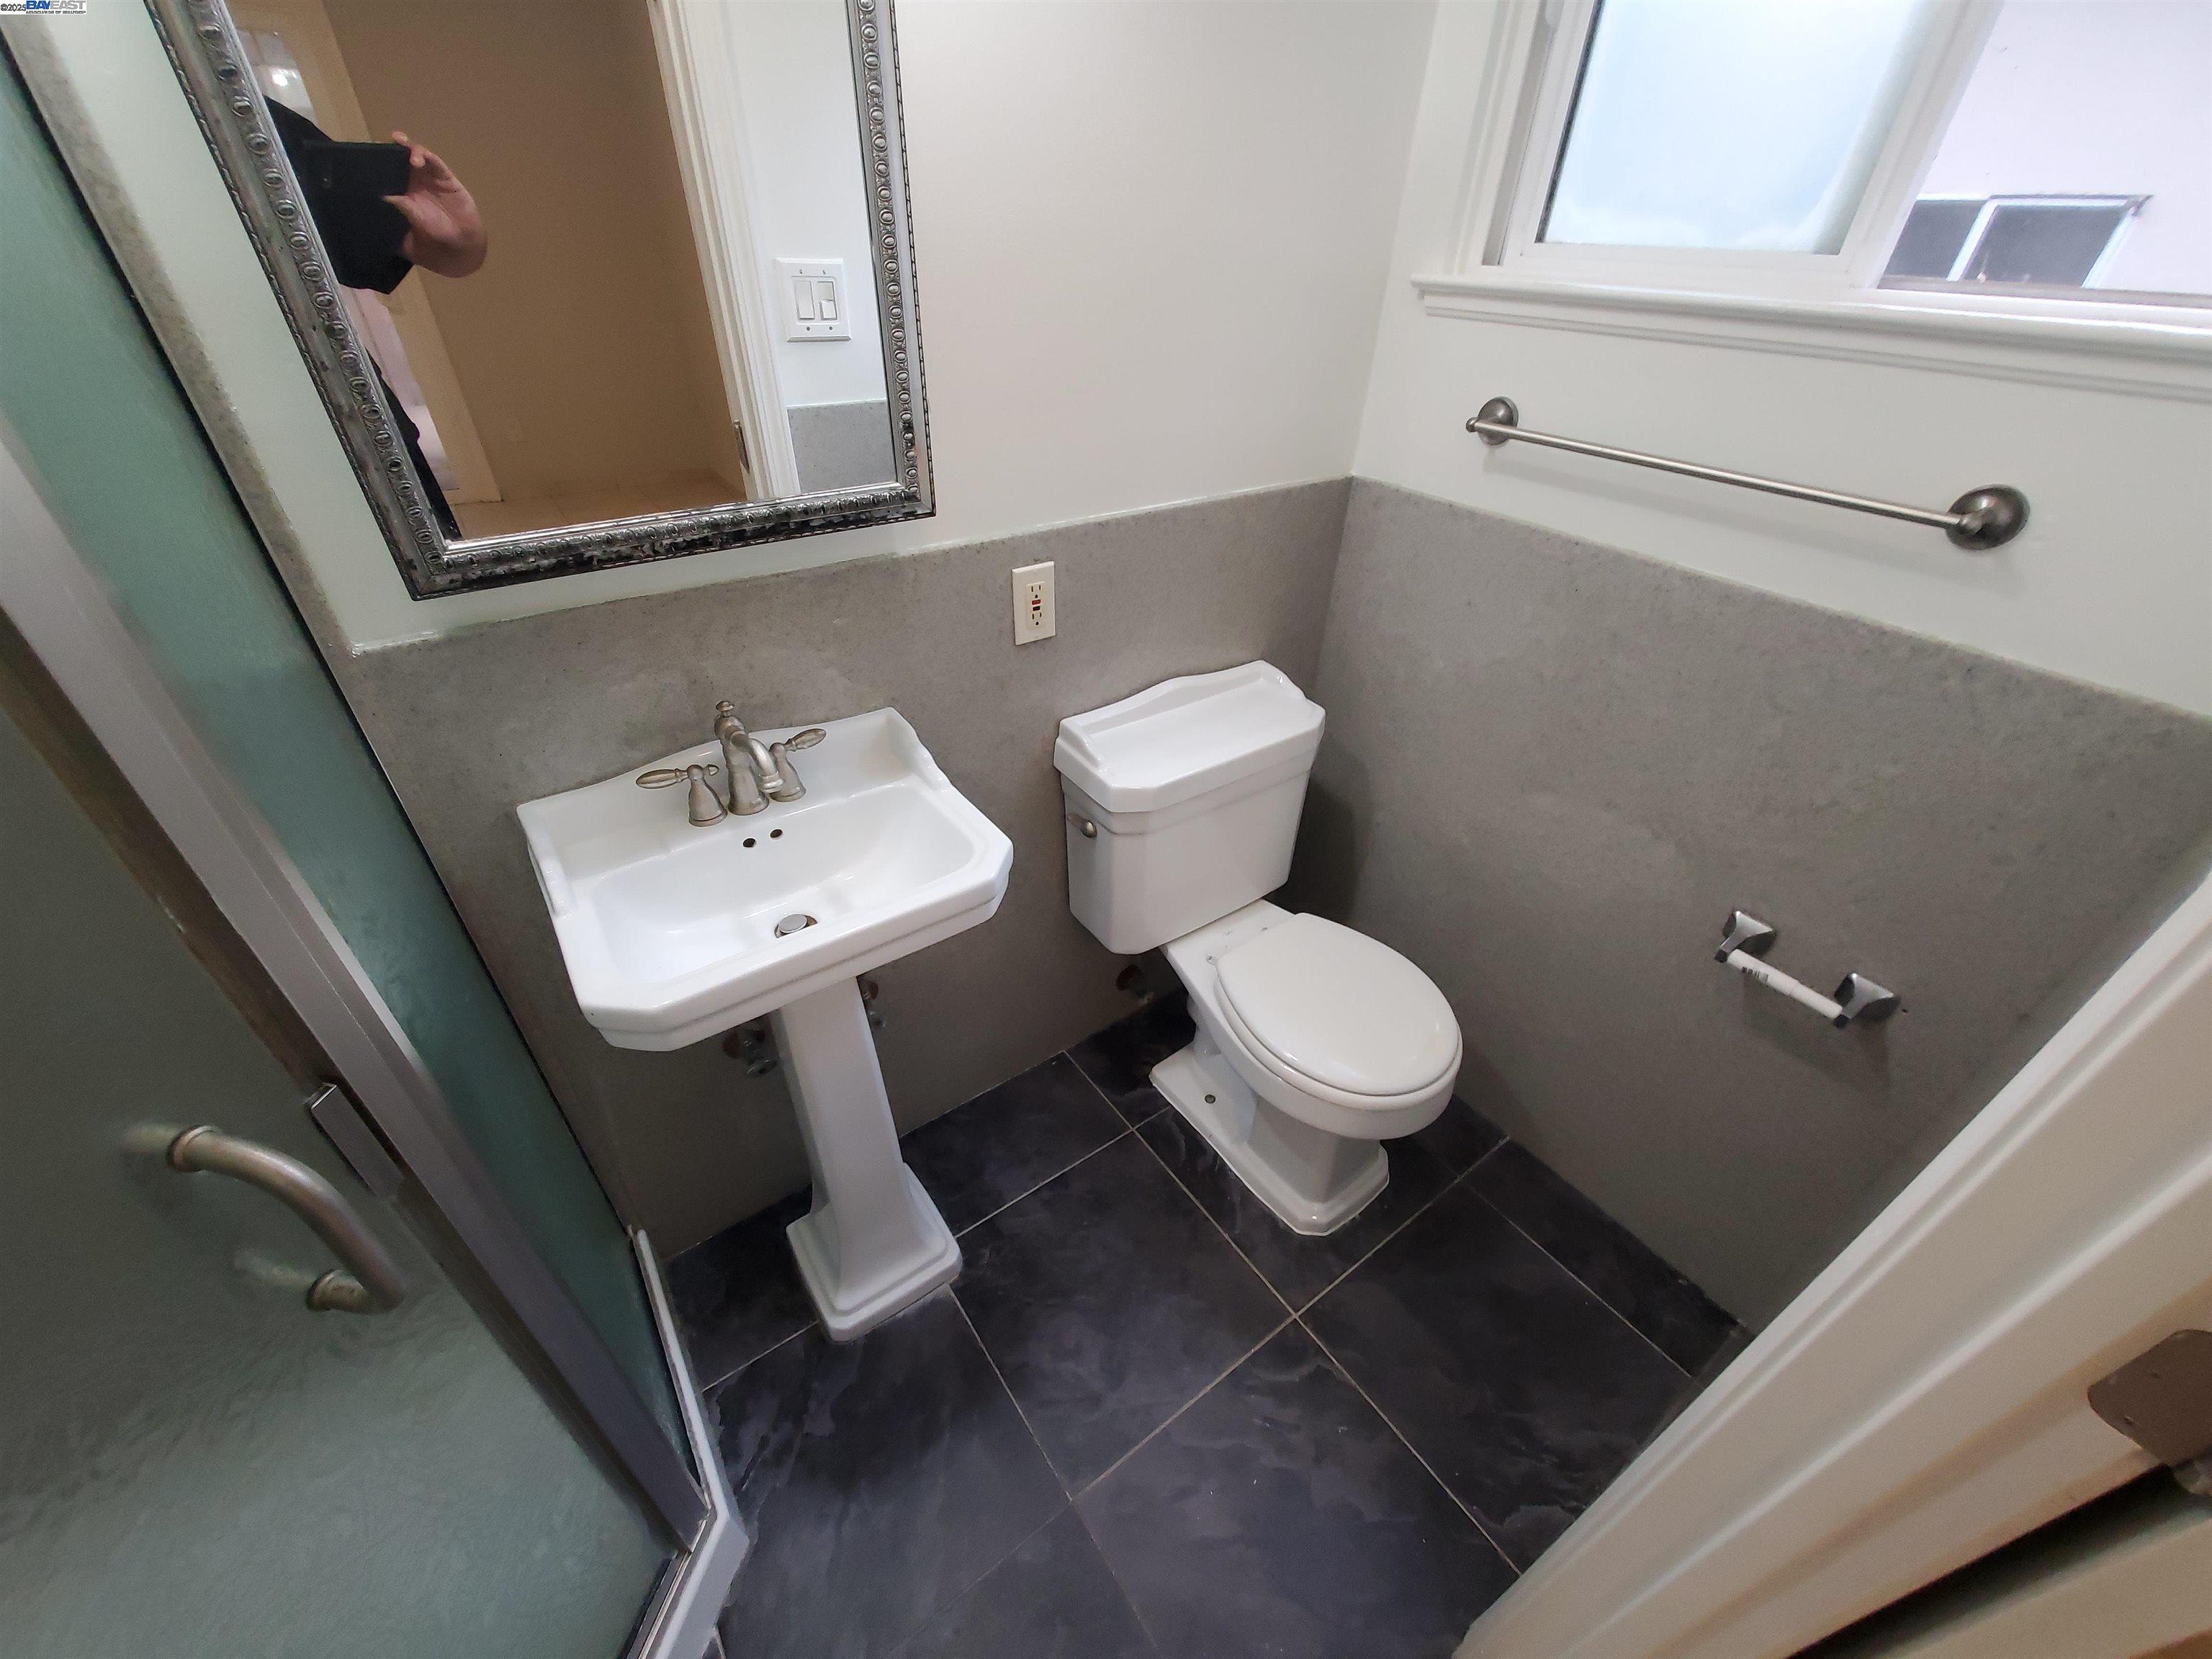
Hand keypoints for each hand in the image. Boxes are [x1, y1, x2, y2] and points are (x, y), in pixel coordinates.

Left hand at [385, 132, 485, 278]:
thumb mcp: (415, 220)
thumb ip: (402, 208)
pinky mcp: (446, 177)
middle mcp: (415, 180)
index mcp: (403, 190)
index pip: (390, 171)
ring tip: (405, 148)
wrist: (460, 239)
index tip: (370, 153)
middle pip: (402, 158)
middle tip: (388, 140)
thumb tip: (384, 196)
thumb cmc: (435, 232)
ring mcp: (430, 177)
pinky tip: (421, 156)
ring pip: (418, 156)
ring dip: (411, 149)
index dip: (381, 160)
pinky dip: (429, 157)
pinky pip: (437, 163)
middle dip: (394, 147)